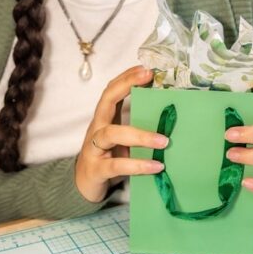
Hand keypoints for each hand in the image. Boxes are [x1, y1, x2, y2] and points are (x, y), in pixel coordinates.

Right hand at [75, 65, 168, 202]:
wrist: (84, 185)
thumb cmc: (108, 157)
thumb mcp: (121, 139)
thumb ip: (137, 126)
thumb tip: (169, 116)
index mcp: (104, 119)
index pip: (111, 91)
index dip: (126, 77)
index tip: (146, 68)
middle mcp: (96, 129)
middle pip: (106, 101)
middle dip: (126, 86)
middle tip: (149, 78)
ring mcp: (94, 149)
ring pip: (112, 134)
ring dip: (140, 135)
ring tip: (164, 141)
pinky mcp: (97, 170)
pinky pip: (117, 166)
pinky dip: (138, 165)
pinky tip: (156, 166)